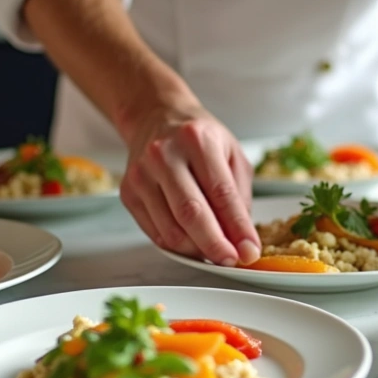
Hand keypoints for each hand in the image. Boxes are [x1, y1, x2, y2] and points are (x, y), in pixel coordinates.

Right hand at [120, 105, 261, 265]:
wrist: (156, 117)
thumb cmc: (198, 137)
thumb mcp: (231, 153)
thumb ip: (239, 195)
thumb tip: (242, 239)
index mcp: (196, 140)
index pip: (221, 193)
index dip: (237, 228)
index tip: (249, 251)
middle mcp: (164, 155)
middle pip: (191, 214)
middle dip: (215, 245)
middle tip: (231, 260)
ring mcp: (141, 175)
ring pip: (171, 230)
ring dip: (196, 249)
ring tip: (213, 249)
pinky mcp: (128, 193)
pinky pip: (155, 233)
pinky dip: (178, 245)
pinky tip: (192, 240)